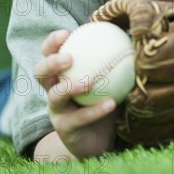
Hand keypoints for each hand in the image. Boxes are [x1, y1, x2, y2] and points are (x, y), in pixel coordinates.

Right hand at [33, 29, 119, 159]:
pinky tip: (112, 103)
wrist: (98, 139)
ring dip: (71, 86)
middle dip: (51, 62)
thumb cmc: (103, 100)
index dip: (52, 42)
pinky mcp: (65, 129)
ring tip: (89, 81)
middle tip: (69, 57)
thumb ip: (113, 59)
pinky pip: (80, 118)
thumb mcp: (108, 79)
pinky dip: (96, 110)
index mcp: (60, 74)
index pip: (48, 53)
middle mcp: (52, 91)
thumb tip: (133, 35)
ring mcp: (57, 111)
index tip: (67, 33)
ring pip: (56, 96)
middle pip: (40, 73)